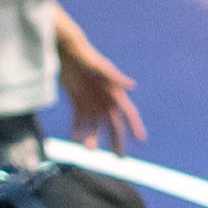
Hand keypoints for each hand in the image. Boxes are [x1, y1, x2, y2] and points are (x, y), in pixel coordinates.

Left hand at [53, 33, 147, 149]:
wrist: (66, 50)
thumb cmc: (86, 57)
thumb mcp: (100, 67)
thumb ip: (116, 77)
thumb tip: (133, 86)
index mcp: (114, 91)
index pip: (128, 112)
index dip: (135, 126)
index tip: (141, 140)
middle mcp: (105, 98)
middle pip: (113, 123)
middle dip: (117, 140)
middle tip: (120, 157)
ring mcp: (91, 100)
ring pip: (94, 124)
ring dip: (92, 136)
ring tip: (88, 149)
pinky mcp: (78, 99)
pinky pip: (79, 119)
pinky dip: (77, 129)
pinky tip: (74, 139)